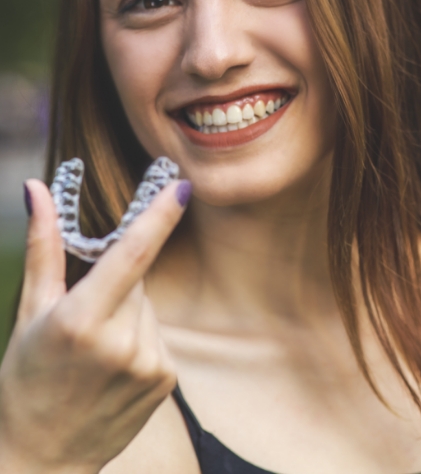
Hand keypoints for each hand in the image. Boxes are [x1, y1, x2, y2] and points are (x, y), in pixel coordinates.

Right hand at [0, 176, 190, 473]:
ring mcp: (149, 364)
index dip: (160, 216)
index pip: (132, 255)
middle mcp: (122, 343)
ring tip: (97, 349)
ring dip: (128, 313)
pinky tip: (115, 365)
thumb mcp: (30, 311)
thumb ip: (42, 246)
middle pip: (137, 279)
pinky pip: (158, 334)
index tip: (182, 186)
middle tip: (86, 315)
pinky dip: (140, 337)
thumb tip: (37, 189)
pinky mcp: (166, 379)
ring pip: (148, 306)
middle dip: (117, 283)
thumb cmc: (26, 378)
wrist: (41, 457)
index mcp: (82, 320)